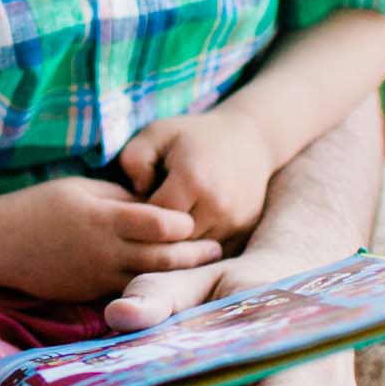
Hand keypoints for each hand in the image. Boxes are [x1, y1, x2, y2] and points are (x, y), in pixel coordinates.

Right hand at [0, 176, 223, 301]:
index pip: (158, 222)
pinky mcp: (90, 295)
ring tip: (203, 272)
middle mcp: (105, 251)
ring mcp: (97, 277)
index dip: (183, 222)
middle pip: (162, 256)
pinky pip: (128, 292)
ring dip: (178, 277)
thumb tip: (155, 206)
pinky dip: (151, 290)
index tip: (198, 219)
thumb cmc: (40, 206)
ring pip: (150, 280)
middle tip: (218, 250)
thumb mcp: (81, 188)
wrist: (0, 243)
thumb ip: (120, 198)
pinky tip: (169, 288)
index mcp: (103, 218)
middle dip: (194, 254)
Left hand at [117, 111, 273, 241]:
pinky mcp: (245, 231)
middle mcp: (217, 206)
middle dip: (157, 233)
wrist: (250, 138)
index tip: (138, 200)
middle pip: (174, 240)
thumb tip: (137, 191)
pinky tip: (188, 226)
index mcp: (193, 180)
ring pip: (193, 252)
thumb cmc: (194, 134)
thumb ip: (134, 159)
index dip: (140, 213)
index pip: (155, 218)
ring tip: (168, 221)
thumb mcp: (156, 133)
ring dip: (178, 242)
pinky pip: (212, 252)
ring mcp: (235, 221)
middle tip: (148, 216)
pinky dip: (198, 246)